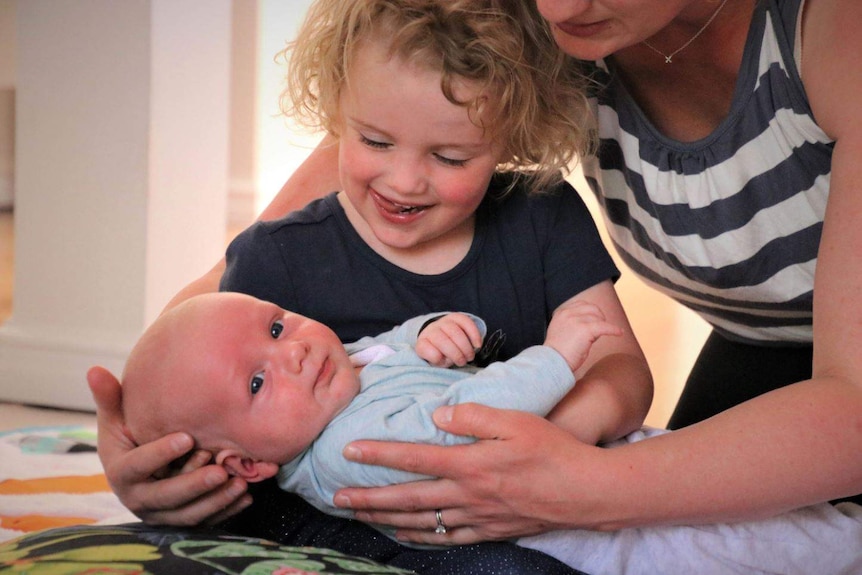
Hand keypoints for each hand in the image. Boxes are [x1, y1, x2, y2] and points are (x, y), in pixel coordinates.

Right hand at [87, 366, 251, 525]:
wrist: (140, 468)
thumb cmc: (129, 435)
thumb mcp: (116, 419)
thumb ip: (109, 398)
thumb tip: (94, 369)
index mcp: (120, 473)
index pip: (137, 466)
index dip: (160, 454)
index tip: (186, 438)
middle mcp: (139, 499)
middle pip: (166, 497)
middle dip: (194, 485)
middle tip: (219, 470)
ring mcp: (161, 514)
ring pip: (188, 515)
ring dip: (215, 501)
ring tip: (239, 484)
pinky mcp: (181, 520)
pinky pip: (205, 522)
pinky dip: (226, 512)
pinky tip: (246, 498)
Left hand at [334, 403, 601, 544]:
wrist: (585, 491)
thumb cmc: (552, 450)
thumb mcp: (515, 420)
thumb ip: (473, 415)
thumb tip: (437, 415)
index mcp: (470, 463)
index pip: (414, 457)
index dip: (378, 454)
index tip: (349, 450)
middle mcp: (466, 494)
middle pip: (407, 497)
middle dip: (368, 498)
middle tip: (337, 498)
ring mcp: (477, 516)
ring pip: (420, 521)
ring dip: (387, 518)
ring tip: (361, 516)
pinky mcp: (490, 530)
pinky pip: (447, 538)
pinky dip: (421, 536)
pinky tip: (406, 534)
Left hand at [415, 313, 482, 366]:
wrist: (445, 339)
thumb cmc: (442, 354)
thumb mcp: (439, 362)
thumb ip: (441, 362)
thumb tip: (449, 359)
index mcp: (423, 343)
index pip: (424, 348)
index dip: (435, 356)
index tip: (443, 362)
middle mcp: (431, 330)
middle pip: (441, 340)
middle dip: (455, 353)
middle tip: (463, 362)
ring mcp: (444, 322)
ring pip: (454, 331)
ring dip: (465, 346)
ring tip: (470, 356)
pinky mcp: (456, 317)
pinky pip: (466, 322)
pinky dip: (474, 334)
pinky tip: (477, 344)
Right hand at [545, 299, 622, 371]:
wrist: (552, 362)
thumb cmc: (556, 353)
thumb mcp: (560, 331)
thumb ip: (570, 323)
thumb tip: (589, 324)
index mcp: (562, 313)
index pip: (582, 304)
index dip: (591, 313)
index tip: (595, 321)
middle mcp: (569, 313)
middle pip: (593, 309)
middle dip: (599, 318)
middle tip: (599, 331)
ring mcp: (577, 320)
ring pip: (599, 319)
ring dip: (601, 327)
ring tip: (596, 339)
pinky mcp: (586, 329)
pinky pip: (605, 326)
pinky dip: (614, 330)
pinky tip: (619, 332)